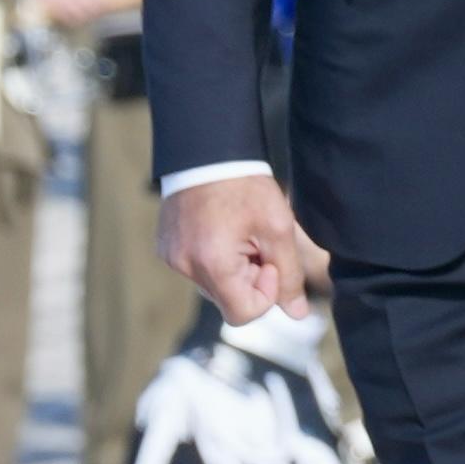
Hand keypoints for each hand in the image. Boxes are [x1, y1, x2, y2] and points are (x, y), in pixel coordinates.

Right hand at [161, 174, 328, 324]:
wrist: (209, 149)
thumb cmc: (245, 184)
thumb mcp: (277, 227)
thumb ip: (290, 273)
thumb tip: (298, 314)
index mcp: (212, 264)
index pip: (243, 314)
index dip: (265, 293)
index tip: (269, 260)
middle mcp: (185, 266)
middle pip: (228, 299)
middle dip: (249, 277)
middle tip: (256, 241)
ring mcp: (171, 258)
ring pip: (213, 286)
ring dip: (232, 268)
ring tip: (238, 232)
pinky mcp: (166, 248)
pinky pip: (196, 269)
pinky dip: (213, 258)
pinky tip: (220, 229)